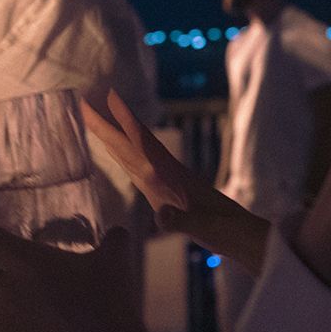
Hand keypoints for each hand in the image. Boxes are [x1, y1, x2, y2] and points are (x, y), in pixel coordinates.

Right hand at [81, 92, 242, 235]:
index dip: (126, 121)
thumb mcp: (204, 227)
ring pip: (134, 153)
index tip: (111, 95)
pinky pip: (139, 169)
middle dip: (108, 123)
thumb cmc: (226, 230)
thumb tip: (160, 215)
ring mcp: (166, 182)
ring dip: (115, 136)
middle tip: (87, 101)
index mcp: (171, 177)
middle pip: (131, 144)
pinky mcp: (167, 193)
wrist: (244, 236)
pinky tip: (119, 155)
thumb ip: (181, 222)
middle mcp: (166, 175)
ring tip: (96, 119)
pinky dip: (125, 157)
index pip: (144, 143)